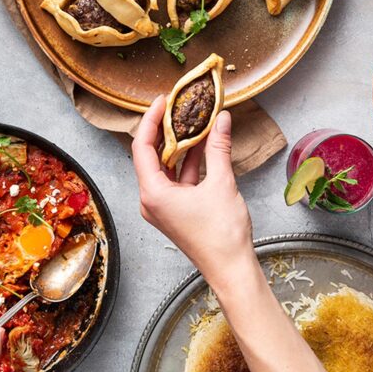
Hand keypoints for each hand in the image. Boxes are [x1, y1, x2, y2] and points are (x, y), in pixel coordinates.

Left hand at [132, 95, 253, 282]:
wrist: (231, 270)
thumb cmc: (222, 235)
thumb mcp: (222, 184)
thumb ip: (219, 148)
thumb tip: (221, 119)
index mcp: (153, 193)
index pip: (142, 147)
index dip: (150, 120)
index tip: (162, 101)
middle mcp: (151, 200)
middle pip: (150, 156)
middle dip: (165, 130)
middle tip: (177, 107)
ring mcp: (162, 207)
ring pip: (165, 167)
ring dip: (179, 146)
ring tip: (192, 121)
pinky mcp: (175, 211)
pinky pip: (176, 180)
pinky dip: (187, 163)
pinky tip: (203, 145)